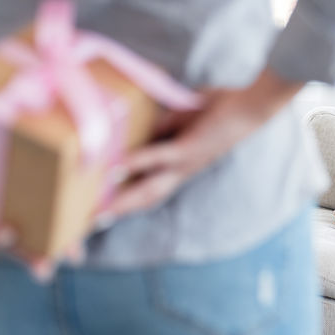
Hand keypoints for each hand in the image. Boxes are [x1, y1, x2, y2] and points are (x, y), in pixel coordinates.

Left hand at [0, 165, 78, 281]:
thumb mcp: (11, 179)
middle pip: (14, 249)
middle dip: (30, 258)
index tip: (76, 258)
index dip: (60, 250)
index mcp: (11, 226)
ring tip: (9, 232)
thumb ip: (45, 181)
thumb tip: (80, 179)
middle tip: (47, 265)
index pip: (40, 243)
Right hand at [95, 67, 303, 223]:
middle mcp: (179, 173)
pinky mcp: (191, 149)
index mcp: (175, 168)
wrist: (251, 104)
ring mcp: (185, 164)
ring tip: (93, 211)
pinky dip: (136, 164)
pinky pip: (159, 159)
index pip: (143, 192)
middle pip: (142, 200)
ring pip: (148, 189)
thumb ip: (155, 128)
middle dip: (113, 215)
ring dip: (121, 201)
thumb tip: (128, 129)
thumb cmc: (216, 108)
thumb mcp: (179, 120)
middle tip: (83, 229)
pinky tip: (115, 170)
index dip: (117, 207)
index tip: (91, 220)